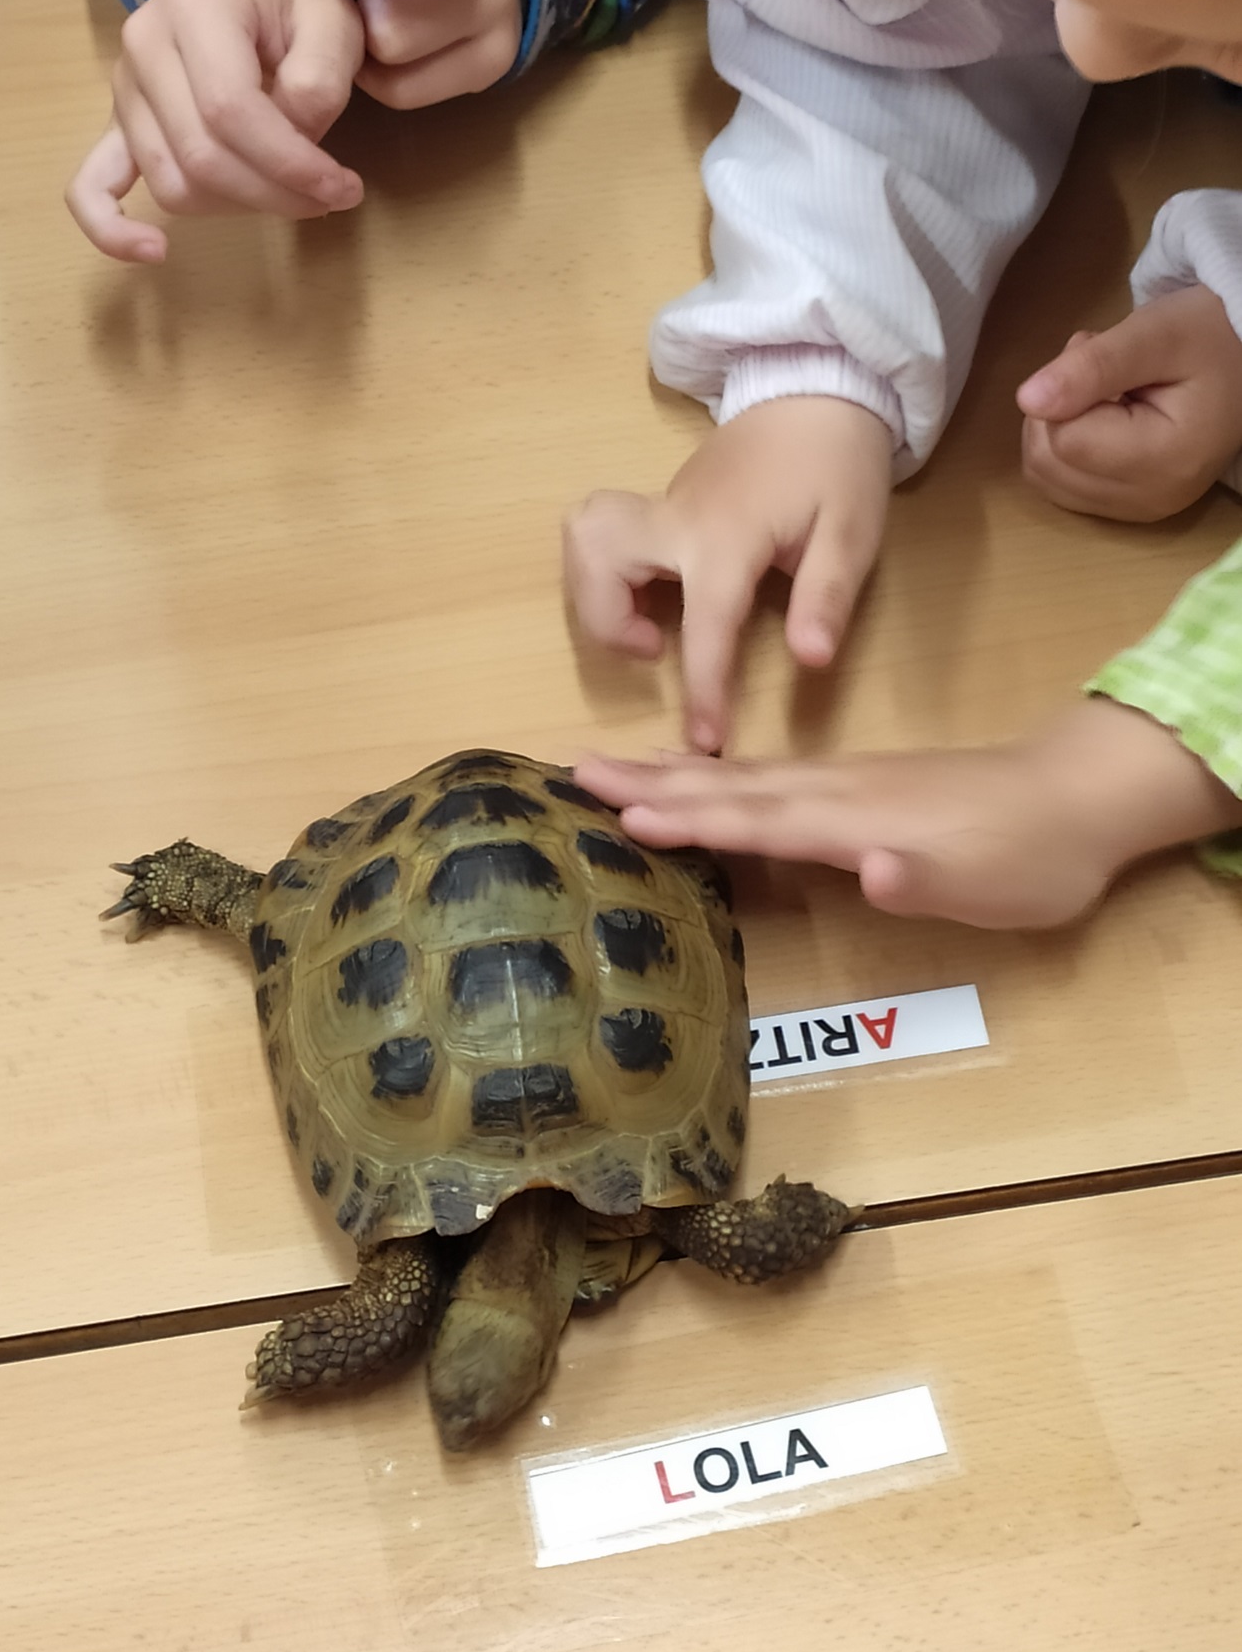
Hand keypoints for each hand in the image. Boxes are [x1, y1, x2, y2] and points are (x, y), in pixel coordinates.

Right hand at [66, 0, 364, 260]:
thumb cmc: (298, 4)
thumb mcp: (334, 24)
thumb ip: (318, 83)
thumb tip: (292, 143)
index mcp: (194, 5)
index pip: (231, 111)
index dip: (290, 165)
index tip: (343, 188)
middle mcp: (144, 44)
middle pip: (201, 157)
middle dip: (273, 194)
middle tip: (330, 198)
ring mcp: (124, 89)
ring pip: (173, 185)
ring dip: (235, 207)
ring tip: (287, 194)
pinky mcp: (118, 126)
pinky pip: (92, 185)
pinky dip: (111, 228)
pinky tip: (154, 252)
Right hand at [563, 398, 892, 753]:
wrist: (815, 391)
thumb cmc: (837, 468)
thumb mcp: (852, 534)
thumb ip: (827, 598)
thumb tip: (810, 660)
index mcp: (727, 536)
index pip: (706, 623)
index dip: (702, 688)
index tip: (704, 741)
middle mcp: (675, 519)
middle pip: (595, 558)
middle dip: (605, 619)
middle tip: (654, 646)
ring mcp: (657, 507)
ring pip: (581, 540)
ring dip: (594, 594)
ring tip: (645, 623)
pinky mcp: (653, 506)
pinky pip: (598, 539)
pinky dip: (602, 575)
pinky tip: (647, 595)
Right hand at [574, 700, 1241, 930]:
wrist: (1079, 795)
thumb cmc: (1032, 855)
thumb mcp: (991, 885)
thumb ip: (923, 877)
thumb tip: (868, 868)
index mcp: (855, 818)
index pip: (758, 817)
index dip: (691, 819)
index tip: (620, 813)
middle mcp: (836, 791)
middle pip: (729, 785)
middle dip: (651, 780)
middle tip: (572, 771)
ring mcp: (841, 783)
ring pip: (739, 777)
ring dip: (670, 772)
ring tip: (605, 767)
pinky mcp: (851, 788)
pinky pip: (761, 780)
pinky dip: (714, 778)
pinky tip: (695, 781)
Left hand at [1018, 286, 1241, 520]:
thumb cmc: (1208, 339)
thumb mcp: (1156, 335)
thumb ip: (1093, 366)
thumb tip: (1027, 399)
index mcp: (1164, 462)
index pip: (1063, 437)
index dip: (1067, 388)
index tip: (1103, 354)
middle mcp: (1149, 501)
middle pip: (1047, 461)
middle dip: (1056, 407)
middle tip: (1102, 369)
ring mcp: (1136, 512)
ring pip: (1044, 475)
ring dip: (1055, 425)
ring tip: (1106, 391)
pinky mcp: (1124, 510)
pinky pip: (1059, 484)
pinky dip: (1064, 447)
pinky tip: (1102, 418)